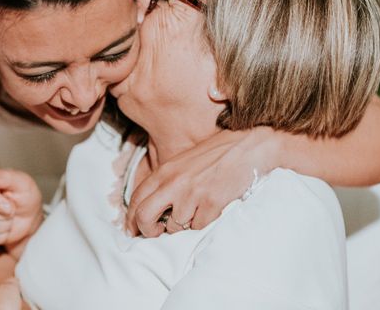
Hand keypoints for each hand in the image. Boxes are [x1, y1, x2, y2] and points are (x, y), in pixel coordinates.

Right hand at [0, 168, 42, 252]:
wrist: (30, 216)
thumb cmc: (26, 196)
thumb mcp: (23, 183)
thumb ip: (6, 176)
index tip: (11, 205)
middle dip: (4, 215)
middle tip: (12, 209)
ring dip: (4, 225)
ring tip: (9, 218)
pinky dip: (1, 236)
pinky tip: (5, 227)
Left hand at [126, 127, 280, 236]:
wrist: (248, 147)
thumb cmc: (216, 155)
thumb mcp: (183, 163)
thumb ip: (166, 182)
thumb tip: (151, 210)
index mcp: (165, 171)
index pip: (136, 198)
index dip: (132, 219)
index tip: (135, 229)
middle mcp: (174, 182)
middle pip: (144, 216)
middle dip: (147, 230)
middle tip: (156, 233)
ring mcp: (192, 194)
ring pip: (174, 227)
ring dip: (183, 225)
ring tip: (196, 210)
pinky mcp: (211, 203)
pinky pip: (198, 227)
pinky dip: (202, 223)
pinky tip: (210, 209)